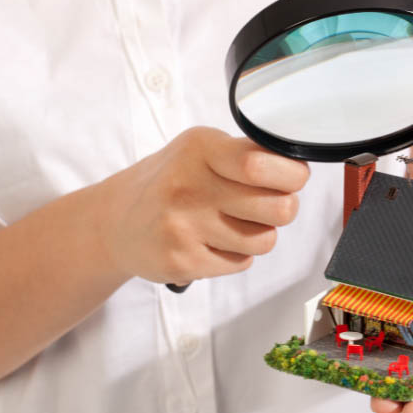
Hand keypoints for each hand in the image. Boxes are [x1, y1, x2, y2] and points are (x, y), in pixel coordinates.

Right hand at [99, 127, 309, 284]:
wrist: (115, 222)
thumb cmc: (170, 182)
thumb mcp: (199, 150)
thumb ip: (245, 154)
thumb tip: (296, 167)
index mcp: (199, 149)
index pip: (261, 164)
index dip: (292, 174)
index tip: (294, 177)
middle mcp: (188, 186)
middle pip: (278, 208)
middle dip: (284, 208)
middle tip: (268, 204)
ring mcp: (183, 228)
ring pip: (265, 240)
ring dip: (258, 234)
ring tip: (232, 223)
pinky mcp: (182, 262)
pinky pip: (242, 263)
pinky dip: (236, 255)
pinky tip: (212, 241)